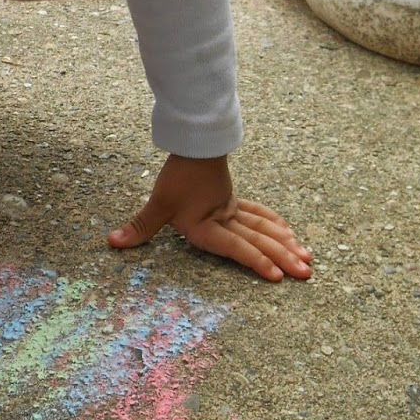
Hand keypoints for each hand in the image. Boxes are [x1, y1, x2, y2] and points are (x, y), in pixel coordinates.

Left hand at [108, 152, 312, 280]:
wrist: (193, 144)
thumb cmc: (177, 176)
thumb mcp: (158, 204)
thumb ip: (140, 226)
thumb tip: (113, 243)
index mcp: (208, 226)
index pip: (235, 247)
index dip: (255, 261)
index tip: (276, 275)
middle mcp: (225, 220)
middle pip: (258, 241)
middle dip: (283, 258)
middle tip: (306, 273)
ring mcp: (233, 210)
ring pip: (264, 230)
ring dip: (286, 245)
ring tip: (307, 259)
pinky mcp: (234, 201)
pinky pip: (260, 215)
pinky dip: (275, 226)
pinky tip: (290, 234)